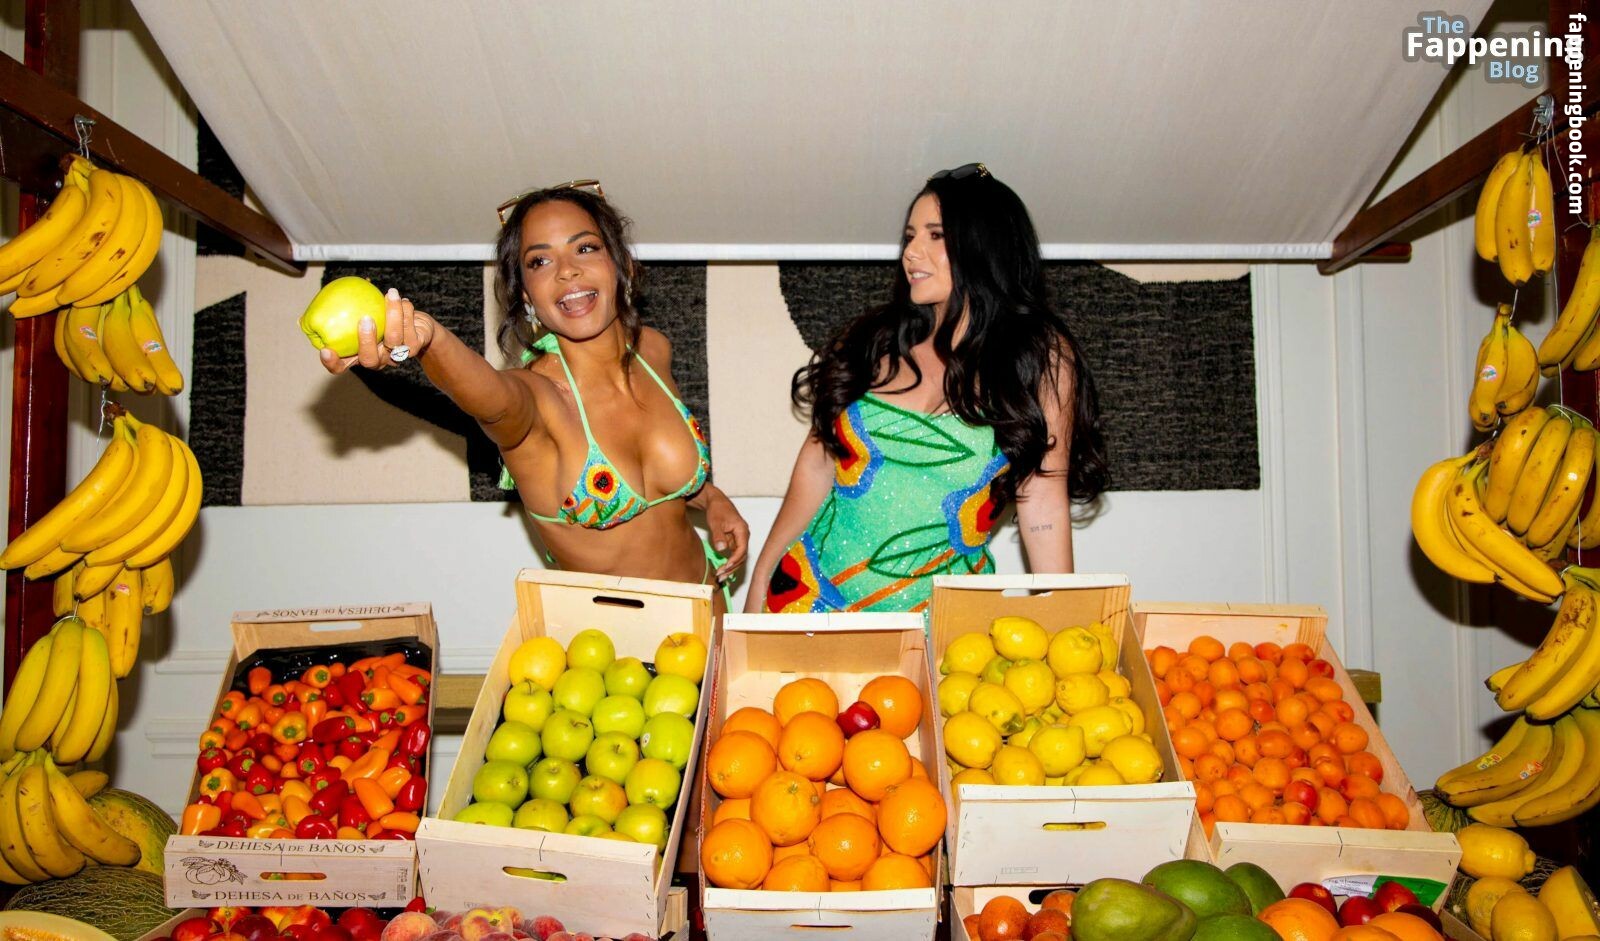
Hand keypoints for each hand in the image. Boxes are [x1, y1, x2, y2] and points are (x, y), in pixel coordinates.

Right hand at [319, 289, 436, 374]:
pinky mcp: (415, 346)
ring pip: (394, 341)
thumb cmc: (381, 320)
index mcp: (360, 354)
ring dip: (393, 315)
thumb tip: (301, 318)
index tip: (325, 351)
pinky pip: (410, 329)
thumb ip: (338, 317)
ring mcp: (398, 355)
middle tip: (365, 319)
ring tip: (389, 294)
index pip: (342, 367)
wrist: (419, 327)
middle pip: (370, 360)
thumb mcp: (358, 317)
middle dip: (366, 341)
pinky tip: (401, 300)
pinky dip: (405, 311)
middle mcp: (378, 359)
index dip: (333, 363)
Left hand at [703, 490, 749, 580]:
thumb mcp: (715, 522)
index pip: (742, 549)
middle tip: (721, 576)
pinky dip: (729, 562)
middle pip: (742, 556)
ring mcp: (740, 539)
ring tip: (720, 576)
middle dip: (732, 567)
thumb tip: (721, 549)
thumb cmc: (717, 510)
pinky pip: (734, 554)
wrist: (716, 502)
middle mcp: (744, 536)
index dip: (734, 560)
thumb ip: (718, 536)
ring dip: (731, 567)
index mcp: (742, 530)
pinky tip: (721, 569)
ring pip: (739, 557)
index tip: (725, 567)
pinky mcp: (735, 541)